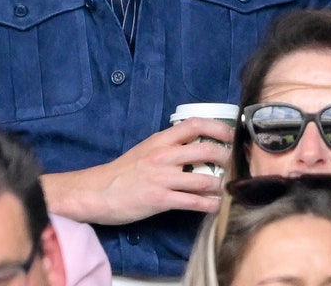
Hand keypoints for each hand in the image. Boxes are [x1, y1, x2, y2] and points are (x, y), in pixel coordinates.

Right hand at [42, 118, 234, 224]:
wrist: (98, 191)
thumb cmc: (122, 172)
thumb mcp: (144, 151)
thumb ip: (167, 148)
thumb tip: (195, 148)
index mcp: (158, 140)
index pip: (193, 125)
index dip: (216, 128)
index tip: (230, 135)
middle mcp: (162, 156)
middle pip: (206, 150)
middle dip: (226, 158)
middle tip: (233, 166)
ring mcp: (163, 178)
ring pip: (205, 180)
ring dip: (221, 186)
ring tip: (224, 189)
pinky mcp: (161, 199)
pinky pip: (195, 202)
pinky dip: (210, 205)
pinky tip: (214, 206)